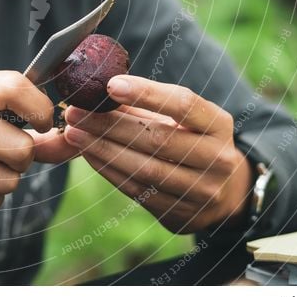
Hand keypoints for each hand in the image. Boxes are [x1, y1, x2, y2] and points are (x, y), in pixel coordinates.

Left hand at [61, 75, 252, 233]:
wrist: (222, 193)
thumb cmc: (193, 142)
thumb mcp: (184, 120)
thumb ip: (148, 107)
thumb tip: (100, 92)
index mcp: (219, 125)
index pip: (183, 104)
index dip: (147, 93)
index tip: (112, 85)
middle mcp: (216, 159)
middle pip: (157, 138)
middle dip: (110, 124)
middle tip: (76, 111)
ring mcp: (201, 190)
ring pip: (144, 167)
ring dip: (102, 149)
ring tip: (73, 132)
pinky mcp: (180, 212)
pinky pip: (137, 189)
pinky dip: (108, 170)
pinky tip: (88, 154)